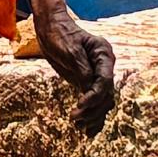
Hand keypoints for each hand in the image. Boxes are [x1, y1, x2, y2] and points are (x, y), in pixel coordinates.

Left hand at [36, 0, 117, 130]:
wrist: (51, 27)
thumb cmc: (60, 34)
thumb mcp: (70, 51)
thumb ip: (81, 70)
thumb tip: (88, 89)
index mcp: (104, 54)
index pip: (105, 81)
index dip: (94, 97)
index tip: (80, 106)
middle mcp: (104, 65)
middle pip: (106, 94)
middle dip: (92, 109)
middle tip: (76, 118)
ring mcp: (97, 74)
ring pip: (102, 101)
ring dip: (93, 116)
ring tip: (80, 128)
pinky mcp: (87, 81)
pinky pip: (93, 100)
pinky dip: (91, 114)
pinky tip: (87, 129)